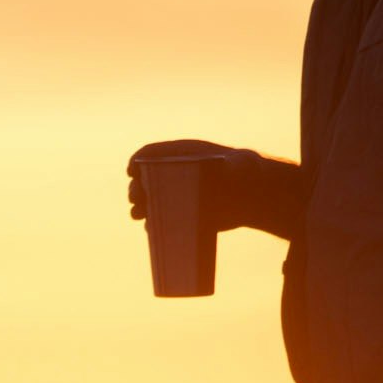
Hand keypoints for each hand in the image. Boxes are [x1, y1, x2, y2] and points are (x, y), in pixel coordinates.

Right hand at [125, 140, 288, 232]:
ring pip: (146, 202)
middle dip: (135, 189)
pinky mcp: (177, 214)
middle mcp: (170, 174)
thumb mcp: (244, 164)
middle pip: (143, 180)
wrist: (250, 196)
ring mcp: (172, 195)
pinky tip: (151, 228)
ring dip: (138, 208)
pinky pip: (158, 221)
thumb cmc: (246, 172)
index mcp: (178, 155)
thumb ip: (240, 163)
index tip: (132, 170)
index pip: (149, 154)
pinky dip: (152, 226)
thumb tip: (233, 168)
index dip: (137, 161)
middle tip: (137, 198)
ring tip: (139, 214)